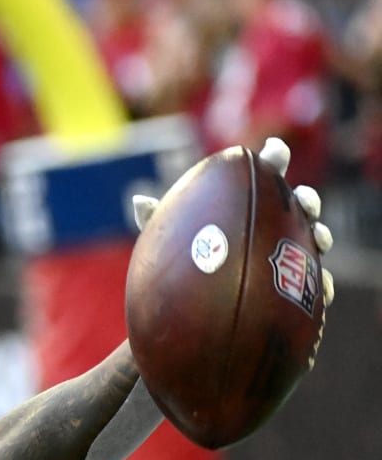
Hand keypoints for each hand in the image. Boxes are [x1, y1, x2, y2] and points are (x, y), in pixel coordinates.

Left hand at [133, 138, 335, 363]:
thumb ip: (156, 219)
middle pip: (300, 204)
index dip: (274, 159)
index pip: (265, 173)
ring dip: (322, 235)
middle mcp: (272, 224)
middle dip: (307, 199)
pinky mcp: (295, 286)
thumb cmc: (180, 261)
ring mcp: (288, 253)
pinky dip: (322, 283)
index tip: (274, 151)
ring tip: (320, 239)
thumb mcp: (165, 239)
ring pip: (315, 239)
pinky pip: (314, 284)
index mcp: (246, 203)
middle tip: (303, 202)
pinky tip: (321, 289)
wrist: (191, 308)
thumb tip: (138, 199)